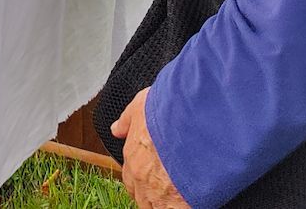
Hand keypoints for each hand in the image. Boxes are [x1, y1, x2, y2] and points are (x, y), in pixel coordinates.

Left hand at [112, 89, 191, 208]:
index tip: (151, 178)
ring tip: (178, 196)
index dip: (141, 180)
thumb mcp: (140, 106)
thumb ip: (127, 120)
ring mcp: (158, 194)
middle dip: (151, 196)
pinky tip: (189, 201)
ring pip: (156, 207)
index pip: (130, 177)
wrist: (190, 121)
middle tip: (165, 189)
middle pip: (141, 197)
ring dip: (164, 203)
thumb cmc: (166, 111)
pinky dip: (181, 206)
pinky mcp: (179, 204)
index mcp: (132, 156)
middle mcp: (141, 178)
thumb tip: (116, 129)